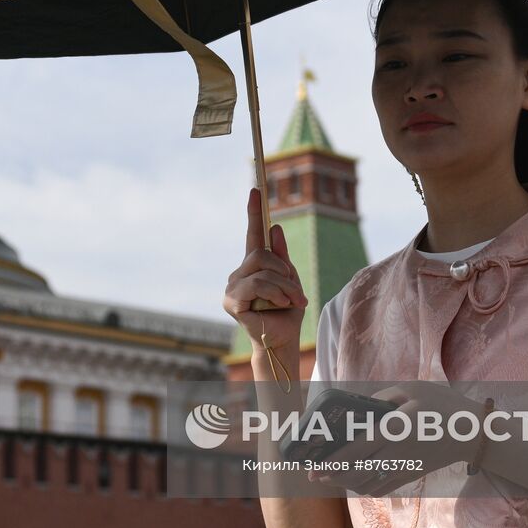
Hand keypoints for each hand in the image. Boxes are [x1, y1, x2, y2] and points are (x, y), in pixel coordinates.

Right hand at [222, 187, 307, 352]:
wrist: (284, 339)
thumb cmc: (287, 311)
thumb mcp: (291, 279)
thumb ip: (282, 256)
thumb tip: (274, 227)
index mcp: (253, 266)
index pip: (252, 233)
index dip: (253, 211)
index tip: (255, 189)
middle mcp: (239, 273)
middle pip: (261, 253)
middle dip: (284, 271)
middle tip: (296, 293)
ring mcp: (232, 286)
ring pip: (262, 270)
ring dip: (284, 286)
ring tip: (292, 301)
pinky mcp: (231, 301)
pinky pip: (257, 285)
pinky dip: (275, 294)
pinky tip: (280, 305)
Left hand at [309, 382, 488, 494]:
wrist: (473, 432)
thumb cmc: (441, 404)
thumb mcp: (411, 389)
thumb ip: (382, 397)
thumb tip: (358, 408)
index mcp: (396, 429)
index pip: (358, 449)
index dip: (334, 461)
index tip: (316, 467)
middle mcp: (399, 452)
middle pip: (358, 471)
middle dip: (334, 475)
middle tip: (316, 474)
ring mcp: (407, 467)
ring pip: (370, 484)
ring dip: (348, 483)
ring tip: (333, 476)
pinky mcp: (414, 475)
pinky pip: (385, 488)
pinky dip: (367, 488)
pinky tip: (357, 481)